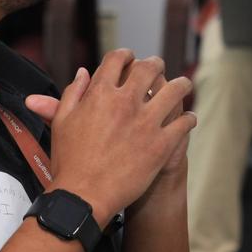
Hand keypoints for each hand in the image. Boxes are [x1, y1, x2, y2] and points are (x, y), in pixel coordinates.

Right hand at [25, 50, 194, 225]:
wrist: (84, 196)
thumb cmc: (70, 161)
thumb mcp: (63, 122)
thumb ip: (73, 93)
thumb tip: (83, 73)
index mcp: (100, 94)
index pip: (118, 59)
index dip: (126, 55)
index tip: (131, 58)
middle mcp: (125, 103)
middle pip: (149, 68)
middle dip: (156, 64)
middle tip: (159, 66)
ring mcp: (146, 123)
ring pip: (175, 90)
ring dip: (181, 85)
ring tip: (183, 86)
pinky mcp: (161, 144)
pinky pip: (184, 123)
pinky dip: (188, 119)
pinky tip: (188, 120)